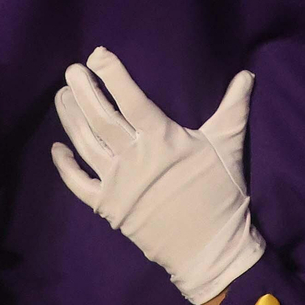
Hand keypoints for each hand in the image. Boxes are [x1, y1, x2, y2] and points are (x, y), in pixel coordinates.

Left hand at [51, 47, 265, 304]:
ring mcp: (118, 184)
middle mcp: (135, 159)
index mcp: (164, 140)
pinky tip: (57, 148)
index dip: (113, 75)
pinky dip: (65, 167)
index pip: (132, 100)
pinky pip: (79, 185)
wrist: (212, 250)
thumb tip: (247, 74)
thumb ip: (234, 106)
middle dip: (83, 91)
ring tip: (61, 96)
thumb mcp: (229, 145)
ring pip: (86, 145)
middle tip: (71, 71)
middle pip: (101, 118)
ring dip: (70, 119)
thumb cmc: (222, 193)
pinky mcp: (109, 208)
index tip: (97, 54)